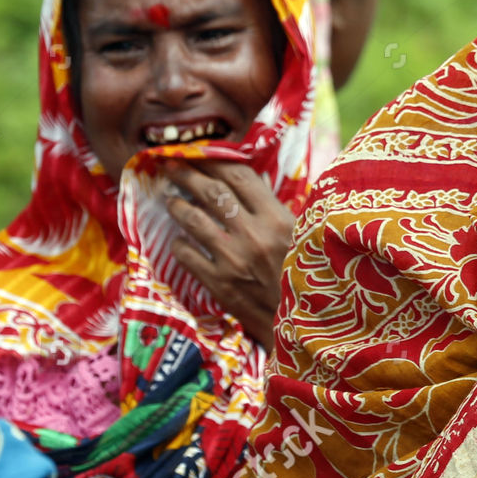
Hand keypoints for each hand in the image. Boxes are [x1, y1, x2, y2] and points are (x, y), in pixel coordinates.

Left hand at [162, 160, 293, 350]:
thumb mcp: (303, 237)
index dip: (215, 159)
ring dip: (177, 205)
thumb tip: (248, 185)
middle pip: (211, 192)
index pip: (239, 176)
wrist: (304, 326)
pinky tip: (177, 240)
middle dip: (187, 173)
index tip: (200, 151)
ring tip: (169, 198)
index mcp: (279, 219)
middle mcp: (254, 234)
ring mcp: (233, 260)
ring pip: (193, 220)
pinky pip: (187, 255)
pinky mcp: (219, 284)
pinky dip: (179, 244)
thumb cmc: (307, 277)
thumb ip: (276, 211)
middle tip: (170, 164)